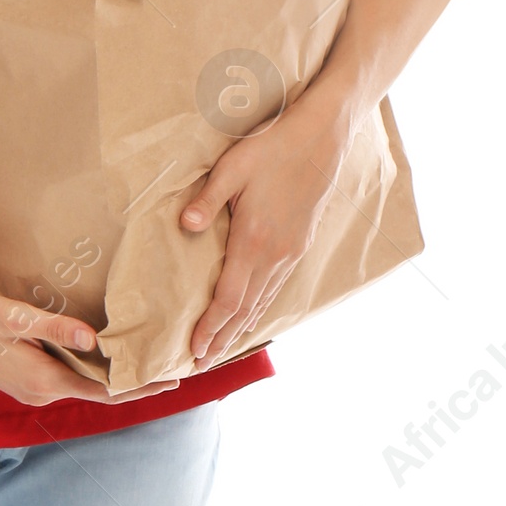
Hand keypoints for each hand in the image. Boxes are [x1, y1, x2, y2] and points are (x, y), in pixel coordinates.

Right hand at [0, 288, 178, 409]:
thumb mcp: (15, 318)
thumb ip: (55, 329)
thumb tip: (95, 340)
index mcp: (44, 382)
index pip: (106, 391)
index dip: (141, 386)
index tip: (172, 379)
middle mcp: (41, 394)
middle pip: (101, 394)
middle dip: (137, 385)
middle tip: (175, 373)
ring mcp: (32, 391)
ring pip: (85, 388)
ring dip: (116, 380)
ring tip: (147, 365)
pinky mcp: (25, 381)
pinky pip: (69, 382)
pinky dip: (94, 375)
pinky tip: (106, 361)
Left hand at [180, 110, 344, 365]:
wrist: (321, 138)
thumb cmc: (272, 148)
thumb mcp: (232, 167)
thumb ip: (207, 199)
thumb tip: (185, 225)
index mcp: (254, 241)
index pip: (228, 299)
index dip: (210, 328)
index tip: (193, 352)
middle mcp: (275, 256)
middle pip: (243, 311)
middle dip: (221, 341)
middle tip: (200, 366)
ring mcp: (290, 254)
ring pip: (261, 303)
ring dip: (239, 330)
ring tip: (220, 351)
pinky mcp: (299, 246)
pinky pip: (275, 289)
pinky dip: (258, 310)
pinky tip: (249, 318)